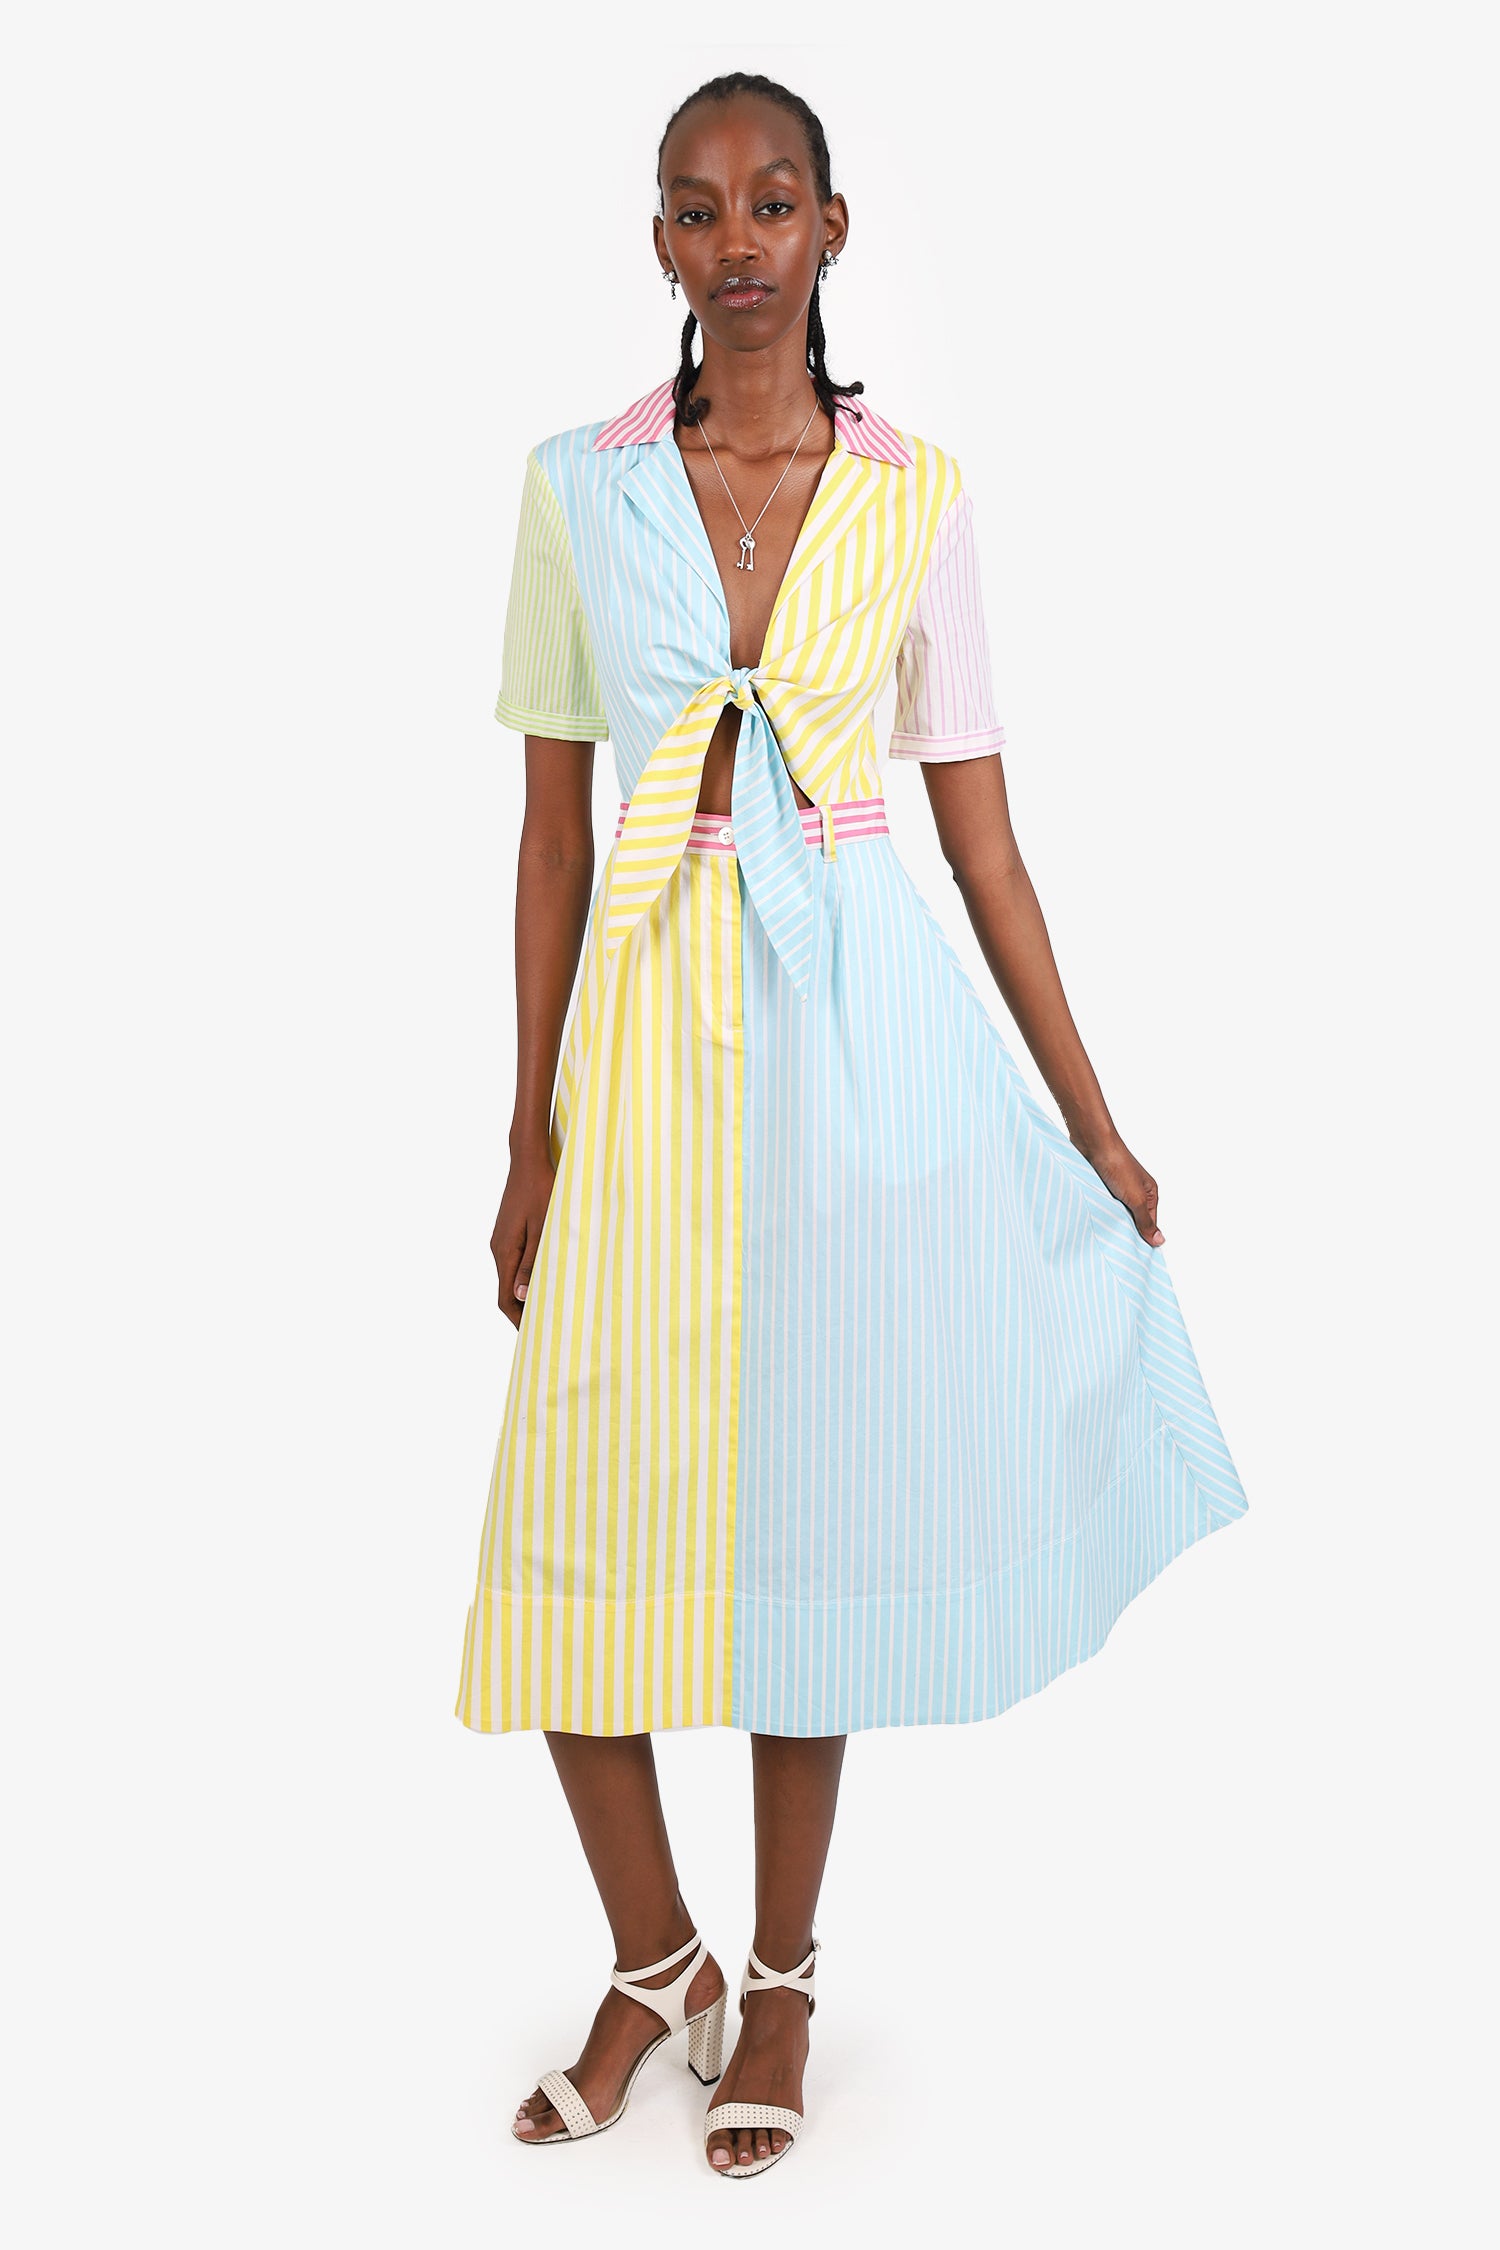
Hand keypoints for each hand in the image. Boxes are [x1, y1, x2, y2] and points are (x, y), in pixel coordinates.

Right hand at [490, 1152, 556, 1328]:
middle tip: (544, 1327)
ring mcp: (501, 1239)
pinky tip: (541, 1280)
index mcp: (505, 1251)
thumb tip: (521, 1296)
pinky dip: (523, 1278)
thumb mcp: (543, 1227)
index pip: (504, 1297)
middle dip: (521, 1311)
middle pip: (505, 1291)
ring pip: (508, 1277)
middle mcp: (498, 1248)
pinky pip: (512, 1262)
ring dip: (523, 1294)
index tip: (533, 1335)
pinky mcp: (508, 1232)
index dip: (517, 1319)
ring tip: (546, 1307)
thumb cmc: (542, 1190)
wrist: (528, 1160)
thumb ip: (533, 1262)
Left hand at [1072, 1131, 1164, 1247]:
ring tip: (1105, 1234)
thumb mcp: (1135, 1198)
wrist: (1093, 1143)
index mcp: (1150, 1193)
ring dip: (1111, 1219)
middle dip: (1126, 1230)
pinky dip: (1100, 1210)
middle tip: (1117, 1247)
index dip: (1143, 1237)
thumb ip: (1145, 1221)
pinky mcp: (1103, 1184)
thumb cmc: (1117, 1165)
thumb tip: (1160, 1240)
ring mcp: (1119, 1187)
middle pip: (1133, 1219)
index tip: (1134, 1253)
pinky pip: (1104, 1203)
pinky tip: (1095, 1218)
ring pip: (1117, 1212)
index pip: (1150, 1223)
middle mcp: (1136, 1190)